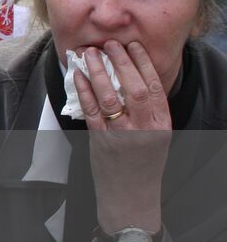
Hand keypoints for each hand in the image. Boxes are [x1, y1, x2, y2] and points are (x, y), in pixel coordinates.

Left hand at [72, 41, 169, 241]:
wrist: (131, 196)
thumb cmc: (143, 163)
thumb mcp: (157, 136)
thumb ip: (149, 110)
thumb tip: (131, 76)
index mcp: (162, 125)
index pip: (156, 87)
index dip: (144, 63)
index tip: (134, 45)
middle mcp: (145, 129)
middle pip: (135, 88)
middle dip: (121, 62)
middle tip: (111, 44)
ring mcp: (123, 136)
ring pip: (110, 96)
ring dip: (98, 71)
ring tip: (90, 53)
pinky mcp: (101, 142)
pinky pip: (91, 111)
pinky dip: (83, 90)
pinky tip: (77, 75)